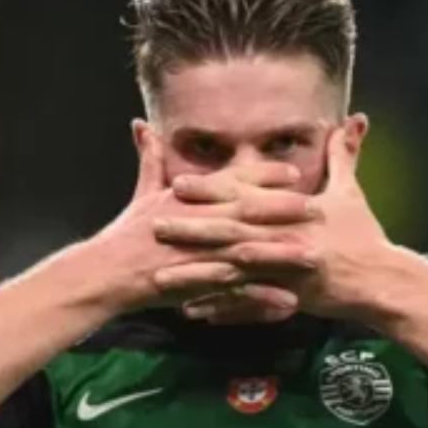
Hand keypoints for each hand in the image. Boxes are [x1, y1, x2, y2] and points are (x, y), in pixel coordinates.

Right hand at [87, 131, 316, 313]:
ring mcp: (201, 254)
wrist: (108, 273)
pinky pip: (238, 291)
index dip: (265, 175)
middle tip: (318, 209)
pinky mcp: (200, 284)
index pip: (233, 180)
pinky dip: (263, 297)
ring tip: (314, 255)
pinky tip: (289, 302)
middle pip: (249, 212)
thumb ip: (151, 159)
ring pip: (250, 251)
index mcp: (189, 197)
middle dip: (285, 210)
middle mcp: (199, 222)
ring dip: (283, 254)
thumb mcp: (142, 192)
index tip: (293, 172)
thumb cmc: (127, 233)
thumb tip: (141, 125)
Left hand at [153, 126, 391, 322]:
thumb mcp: (352, 193)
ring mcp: (285, 270)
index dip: (211, 188)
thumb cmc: (364, 236)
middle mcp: (286, 237)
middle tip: (154, 223)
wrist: (382, 281)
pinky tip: (192, 311)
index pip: (246, 194)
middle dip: (191, 227)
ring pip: (232, 271)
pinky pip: (247, 305)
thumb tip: (354, 119)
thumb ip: (344, 156)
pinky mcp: (288, 298)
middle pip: (231, 231)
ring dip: (195, 274)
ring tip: (161, 276)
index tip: (178, 184)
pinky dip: (220, 309)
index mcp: (295, 209)